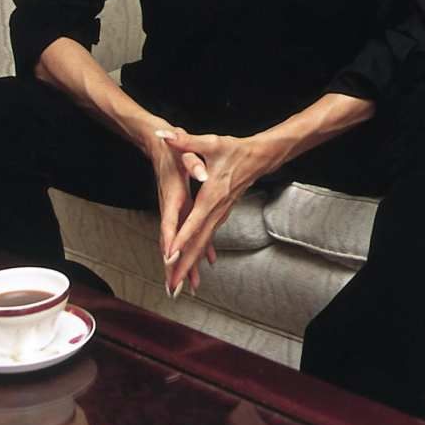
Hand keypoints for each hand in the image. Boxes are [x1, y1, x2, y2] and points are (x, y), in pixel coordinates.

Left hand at [156, 129, 272, 292]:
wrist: (260, 156)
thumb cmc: (235, 149)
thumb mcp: (210, 143)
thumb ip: (185, 141)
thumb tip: (164, 136)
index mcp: (211, 196)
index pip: (193, 222)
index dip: (181, 240)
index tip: (169, 257)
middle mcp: (216, 210)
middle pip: (198, 243)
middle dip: (184, 266)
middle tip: (171, 288)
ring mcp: (220, 214)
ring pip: (203, 244)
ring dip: (191, 265)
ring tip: (179, 285)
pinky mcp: (221, 213)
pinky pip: (208, 238)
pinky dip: (199, 253)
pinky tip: (196, 265)